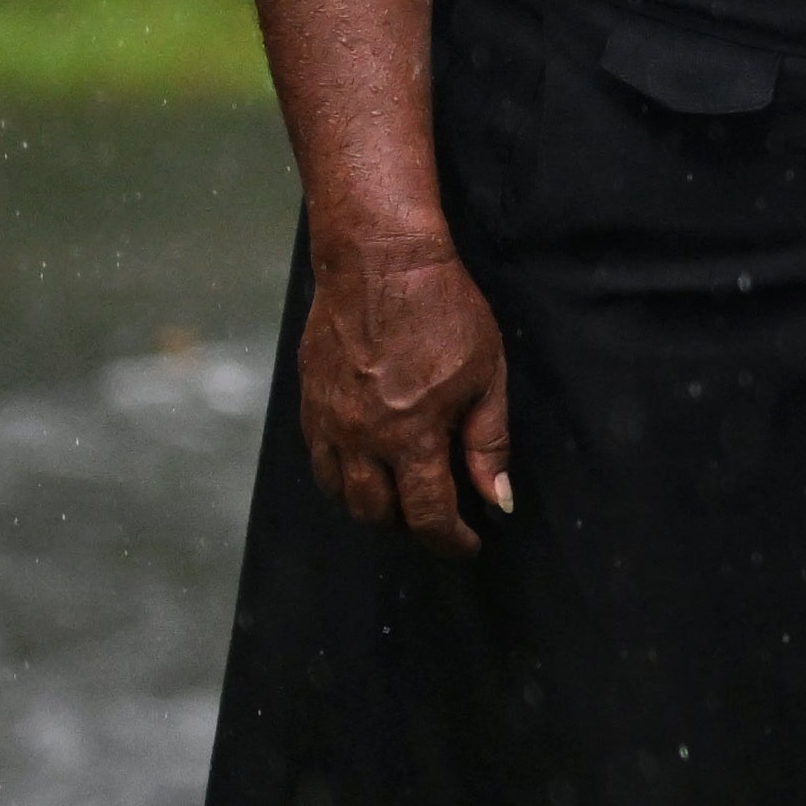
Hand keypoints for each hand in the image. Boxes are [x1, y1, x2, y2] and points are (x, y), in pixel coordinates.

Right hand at [296, 231, 513, 553]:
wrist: (378, 261)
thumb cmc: (443, 312)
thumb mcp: (487, 376)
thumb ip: (488, 443)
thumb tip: (497, 500)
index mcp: (412, 435)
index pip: (427, 515)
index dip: (450, 540)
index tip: (468, 544)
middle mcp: (362, 438)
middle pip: (376, 513)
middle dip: (409, 526)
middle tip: (436, 516)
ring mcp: (328, 421)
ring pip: (340, 493)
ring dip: (371, 505)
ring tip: (400, 494)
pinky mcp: (308, 402)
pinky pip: (319, 460)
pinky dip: (342, 475)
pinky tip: (366, 463)